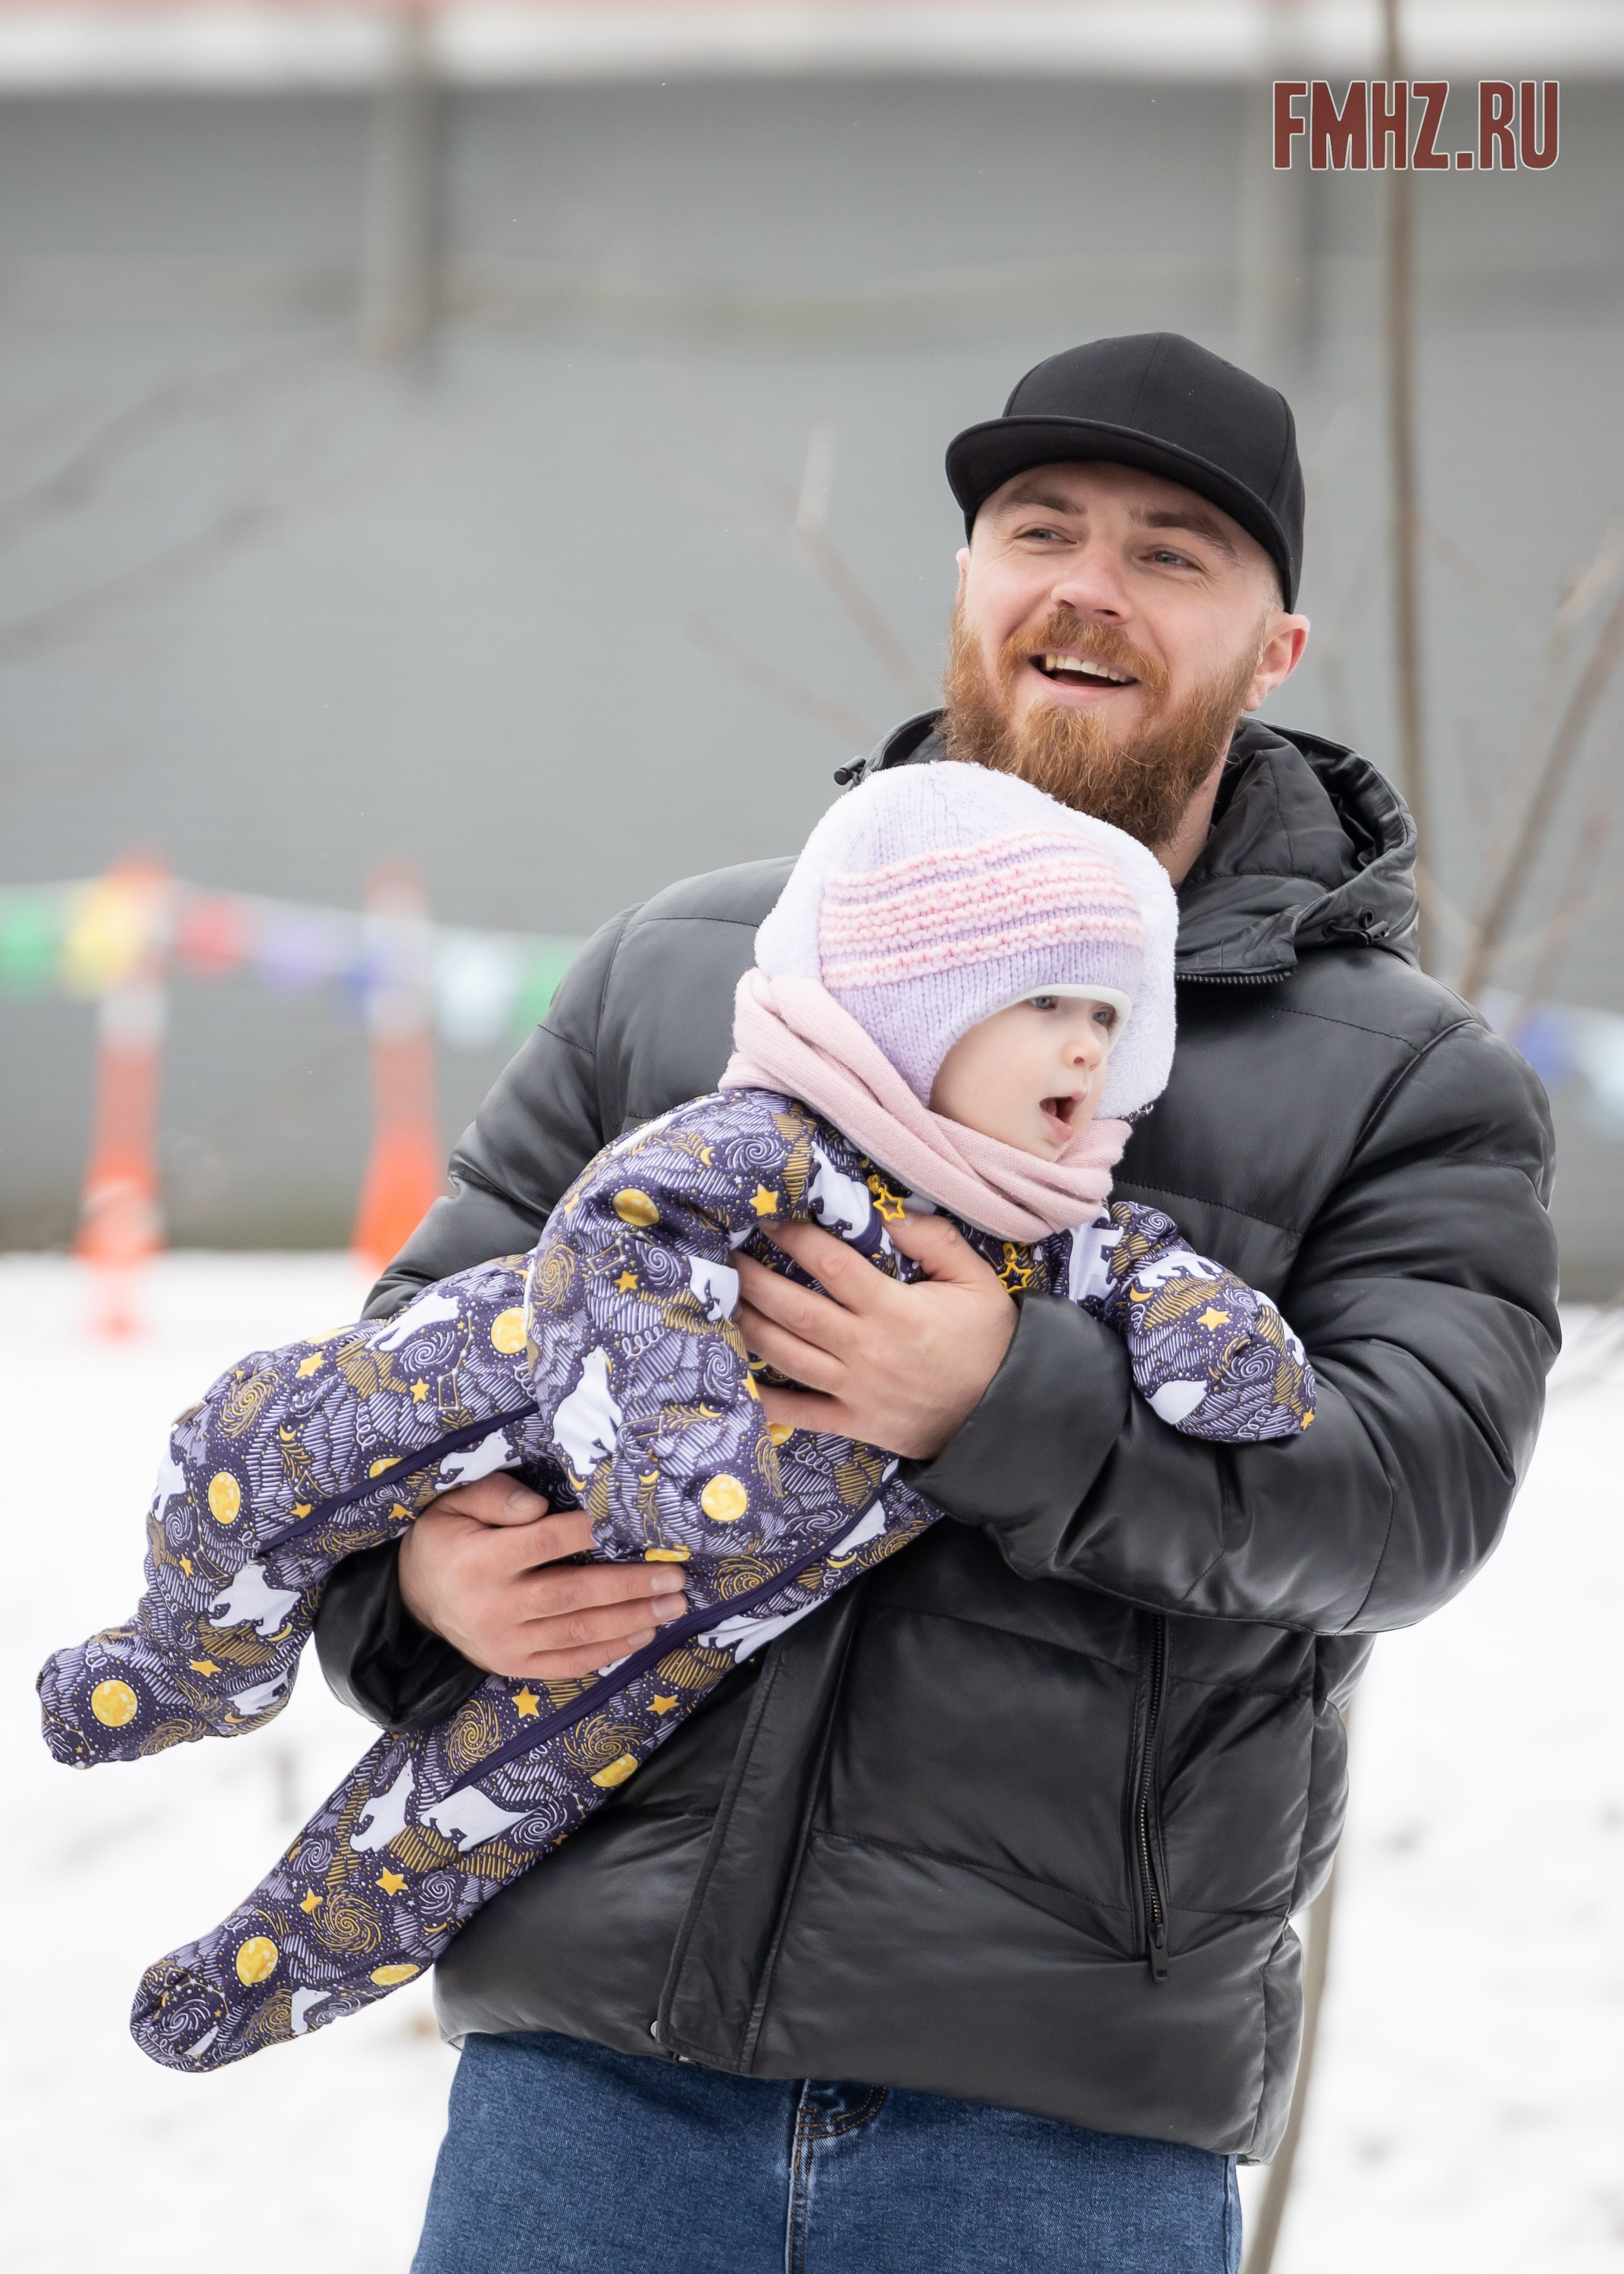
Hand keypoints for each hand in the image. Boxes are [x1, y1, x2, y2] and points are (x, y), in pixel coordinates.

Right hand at [397, 1474, 687, 1680]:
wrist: (414, 1598)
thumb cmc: (447, 1539)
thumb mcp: (455, 1504)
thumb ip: (496, 1497)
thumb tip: (539, 1504)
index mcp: (480, 1560)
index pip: (542, 1544)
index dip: (585, 1533)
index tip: (629, 1524)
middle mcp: (494, 1606)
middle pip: (572, 1595)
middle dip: (630, 1586)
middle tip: (675, 1576)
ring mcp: (505, 1643)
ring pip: (578, 1633)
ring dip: (631, 1619)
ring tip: (673, 1605)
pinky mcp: (513, 1667)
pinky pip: (567, 1665)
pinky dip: (608, 1653)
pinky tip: (642, 1635)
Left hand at [734, 1214, 1016, 1462]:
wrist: (1004, 1414)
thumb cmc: (988, 1342)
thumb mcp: (976, 1281)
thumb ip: (935, 1240)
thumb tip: (891, 1215)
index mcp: (893, 1310)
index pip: (829, 1264)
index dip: (793, 1237)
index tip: (769, 1218)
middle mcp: (865, 1348)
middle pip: (792, 1308)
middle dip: (753, 1278)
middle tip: (725, 1255)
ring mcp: (854, 1389)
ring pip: (785, 1353)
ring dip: (748, 1324)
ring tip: (724, 1299)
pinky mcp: (853, 1421)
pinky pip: (798, 1412)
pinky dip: (764, 1398)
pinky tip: (735, 1377)